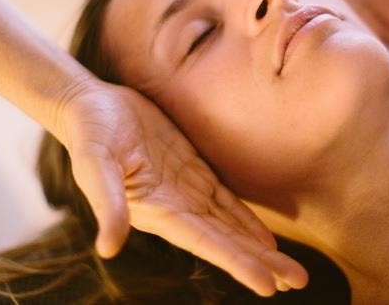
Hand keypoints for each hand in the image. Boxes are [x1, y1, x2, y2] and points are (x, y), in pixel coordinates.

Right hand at [57, 80, 307, 295]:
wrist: (92, 105)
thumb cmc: (90, 131)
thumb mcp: (95, 162)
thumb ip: (107, 202)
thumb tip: (108, 248)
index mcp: (157, 210)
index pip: (205, 242)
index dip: (237, 262)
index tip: (268, 284)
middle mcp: (175, 208)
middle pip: (226, 240)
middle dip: (261, 263)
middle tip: (298, 282)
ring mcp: (185, 191)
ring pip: (230, 225)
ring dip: (259, 248)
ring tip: (290, 270)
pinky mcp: (192, 171)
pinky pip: (226, 201)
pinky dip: (246, 221)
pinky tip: (266, 239)